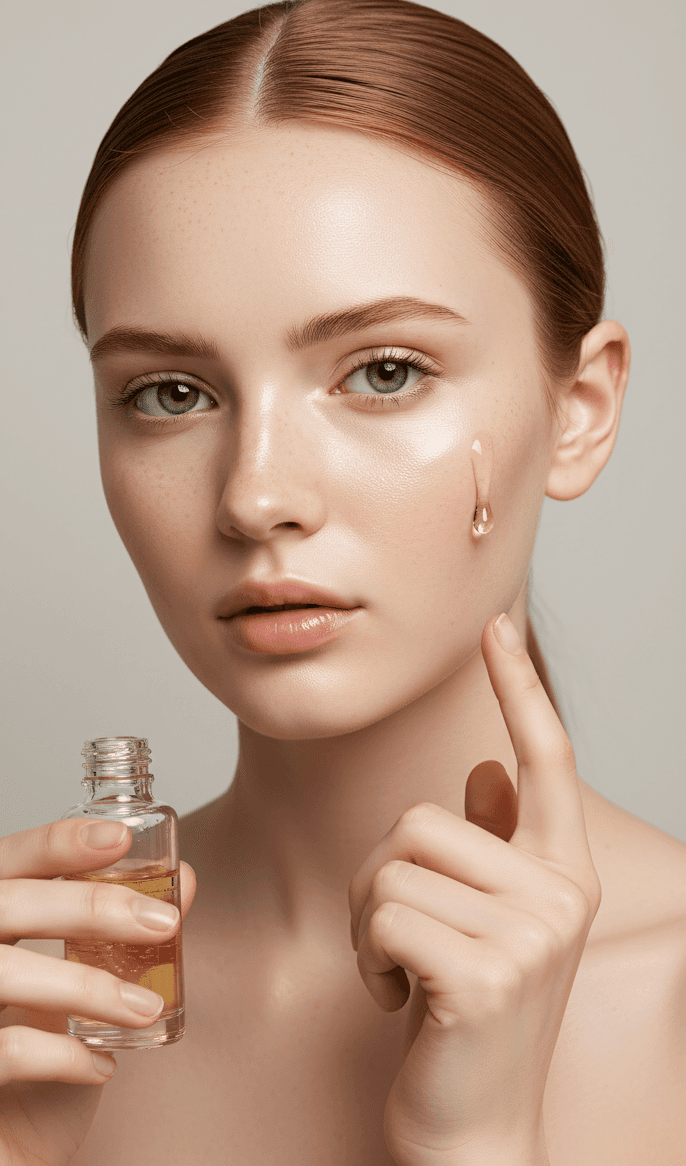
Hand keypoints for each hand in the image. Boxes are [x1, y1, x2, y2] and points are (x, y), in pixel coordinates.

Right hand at [0, 819, 195, 1165]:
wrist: (9, 1151)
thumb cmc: (38, 1067)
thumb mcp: (84, 990)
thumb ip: (124, 933)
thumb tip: (184, 877)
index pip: (7, 860)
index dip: (56, 842)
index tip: (120, 836)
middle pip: (6, 904)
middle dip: (90, 906)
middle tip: (162, 924)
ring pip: (3, 971)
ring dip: (88, 985)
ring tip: (147, 1007)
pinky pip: (5, 1050)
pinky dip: (63, 1055)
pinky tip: (102, 1066)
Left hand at [349, 613, 600, 1165]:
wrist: (475, 1129)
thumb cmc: (467, 1017)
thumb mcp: (485, 922)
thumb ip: (495, 844)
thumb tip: (488, 768)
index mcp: (561, 870)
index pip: (545, 758)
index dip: (518, 687)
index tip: (494, 627)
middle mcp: (558, 892)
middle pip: (420, 816)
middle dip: (380, 876)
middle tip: (399, 939)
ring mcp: (529, 934)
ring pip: (390, 865)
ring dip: (369, 923)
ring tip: (402, 971)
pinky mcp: (485, 974)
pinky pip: (382, 916)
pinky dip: (369, 959)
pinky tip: (401, 999)